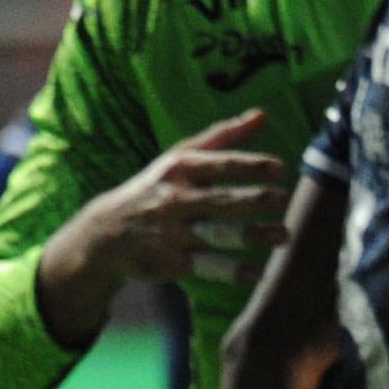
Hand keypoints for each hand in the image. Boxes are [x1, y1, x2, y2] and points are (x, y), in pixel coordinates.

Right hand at [41, 113, 290, 335]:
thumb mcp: (178, 158)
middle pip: (221, 200)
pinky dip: (233, 272)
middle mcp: (175, 201)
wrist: (104, 234)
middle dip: (255, 200)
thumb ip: (222, 137)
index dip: (252, 166)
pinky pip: (208, 267)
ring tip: (284, 236)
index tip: (279, 170)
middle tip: (283, 200)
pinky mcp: (171, 262)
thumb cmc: (154, 189)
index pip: (221, 165)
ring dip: (254, 236)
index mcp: (178, 171)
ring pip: (219, 234)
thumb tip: (261, 115)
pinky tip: (258, 274)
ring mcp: (172, 233)